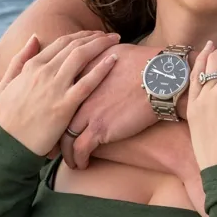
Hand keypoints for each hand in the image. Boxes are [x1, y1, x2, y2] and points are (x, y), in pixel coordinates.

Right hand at [0, 31, 120, 155]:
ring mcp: (55, 88)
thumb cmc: (9, 117)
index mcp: (32, 66)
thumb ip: (19, 59)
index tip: (94, 35)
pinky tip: (114, 59)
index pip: (61, 42)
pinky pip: (87, 82)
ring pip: (81, 57)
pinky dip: (102, 68)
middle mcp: (44, 72)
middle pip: (74, 45)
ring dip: (101, 44)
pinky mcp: (65, 105)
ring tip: (116, 40)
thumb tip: (34, 37)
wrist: (10, 145)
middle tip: (110, 35)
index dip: (81, 35)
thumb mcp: (6, 84)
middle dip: (95, 36)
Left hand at [62, 41, 160, 167]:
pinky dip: (79, 159)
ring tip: (70, 160)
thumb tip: (104, 59)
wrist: (160, 77)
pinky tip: (82, 164)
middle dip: (56, 134)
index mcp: (81, 76)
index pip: (60, 95)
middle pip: (58, 118)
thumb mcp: (116, 51)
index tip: (59, 123)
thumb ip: (101, 57)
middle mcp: (78, 93)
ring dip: (66, 152)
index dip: (58, 111)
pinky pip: (80, 149)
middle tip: (56, 147)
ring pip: (66, 137)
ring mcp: (87, 111)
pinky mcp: (99, 128)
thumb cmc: (145, 64)